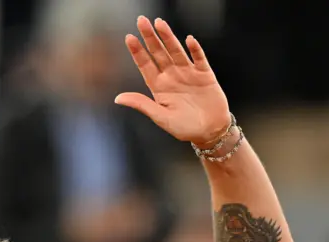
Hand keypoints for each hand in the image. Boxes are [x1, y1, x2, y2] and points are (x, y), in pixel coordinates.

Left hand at [115, 16, 229, 146]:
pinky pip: (199, 59)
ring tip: (160, 23)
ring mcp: (188, 73)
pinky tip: (189, 40)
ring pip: (176, 51)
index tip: (129, 37)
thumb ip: (142, 104)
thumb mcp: (161, 117)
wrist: (210, 132)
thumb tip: (118, 98)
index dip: (137, 51)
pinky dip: (195, 50)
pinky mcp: (205, 74)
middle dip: (150, 37)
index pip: (145, 65)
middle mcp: (171, 76)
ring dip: (168, 38)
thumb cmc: (184, 128)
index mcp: (159, 86)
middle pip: (159, 53)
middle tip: (141, 21)